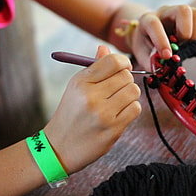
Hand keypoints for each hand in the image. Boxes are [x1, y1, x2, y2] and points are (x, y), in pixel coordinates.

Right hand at [43, 45, 140, 172]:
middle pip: (126, 76)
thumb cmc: (70, 113)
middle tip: (117, 89)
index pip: (113, 61)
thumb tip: (105, 48)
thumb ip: (93, 68)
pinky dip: (131, 109)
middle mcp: (91, 96)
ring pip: (134, 91)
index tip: (123, 68)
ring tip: (118, 101)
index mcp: (81, 82)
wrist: (59, 147)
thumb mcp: (76, 87)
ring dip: (130, 95)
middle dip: (125, 81)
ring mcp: (103, 114)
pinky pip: (135, 109)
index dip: (124, 62)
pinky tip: (120, 113)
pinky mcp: (113, 130)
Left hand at [130, 5, 195, 69]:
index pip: (154, 24)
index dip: (161, 41)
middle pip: (183, 10)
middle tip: (180, 44)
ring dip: (195, 33)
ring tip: (186, 43)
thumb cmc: (146, 45)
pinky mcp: (192, 16)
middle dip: (185, 32)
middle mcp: (166, 12)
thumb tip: (163, 68)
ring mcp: (180, 11)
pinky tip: (191, 40)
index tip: (167, 56)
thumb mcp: (143, 55)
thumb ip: (151, 62)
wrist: (149, 34)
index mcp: (148, 19)